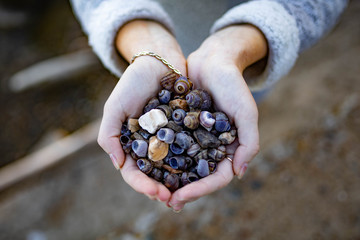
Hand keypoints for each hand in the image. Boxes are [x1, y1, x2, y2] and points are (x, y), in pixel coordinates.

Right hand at [97, 20, 185, 202]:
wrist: (159, 61)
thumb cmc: (133, 83)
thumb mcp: (114, 107)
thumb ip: (109, 136)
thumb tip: (118, 165)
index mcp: (131, 144)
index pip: (133, 172)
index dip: (142, 185)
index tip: (156, 193)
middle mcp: (149, 145)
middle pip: (154, 174)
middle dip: (161, 188)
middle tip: (172, 199)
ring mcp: (168, 139)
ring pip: (172, 167)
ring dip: (178, 182)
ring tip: (187, 193)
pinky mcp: (184, 130)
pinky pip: (189, 150)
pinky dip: (193, 162)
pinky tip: (201, 172)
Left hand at [168, 25, 267, 210]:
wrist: (212, 61)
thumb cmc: (232, 85)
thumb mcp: (246, 112)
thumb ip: (248, 142)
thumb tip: (239, 173)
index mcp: (229, 149)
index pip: (217, 178)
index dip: (200, 190)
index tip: (180, 197)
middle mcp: (211, 147)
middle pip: (198, 177)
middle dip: (183, 191)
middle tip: (165, 202)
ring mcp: (195, 138)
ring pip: (183, 165)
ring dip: (170, 179)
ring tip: (153, 190)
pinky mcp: (180, 127)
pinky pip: (170, 145)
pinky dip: (161, 156)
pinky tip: (146, 164)